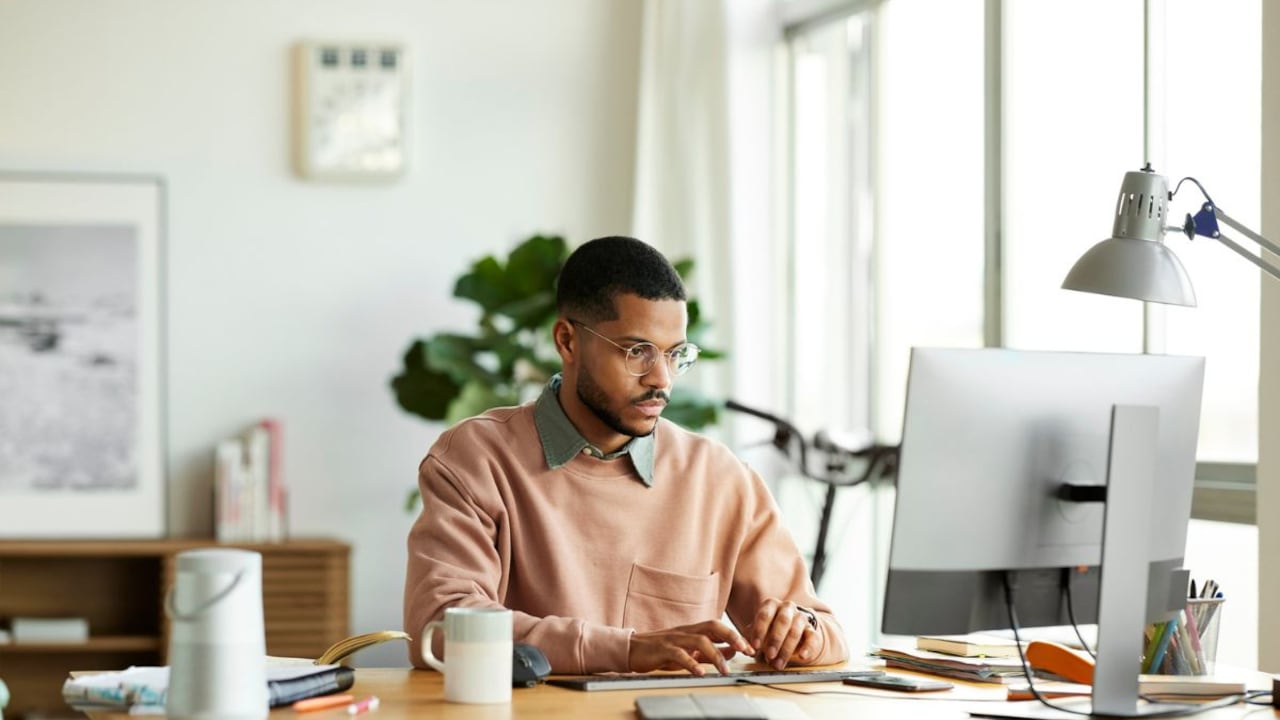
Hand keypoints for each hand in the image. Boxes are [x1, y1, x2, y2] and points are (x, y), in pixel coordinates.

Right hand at [628, 620, 755, 674]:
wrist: (632, 649)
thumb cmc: (661, 650)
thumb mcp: (688, 651)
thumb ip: (709, 651)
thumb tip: (732, 652)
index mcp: (693, 630)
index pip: (719, 627)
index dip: (736, 635)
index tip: (751, 648)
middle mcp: (686, 631)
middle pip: (713, 626)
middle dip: (731, 636)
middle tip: (745, 650)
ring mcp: (675, 639)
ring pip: (700, 640)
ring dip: (715, 655)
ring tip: (724, 670)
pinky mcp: (663, 649)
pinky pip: (680, 654)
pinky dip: (691, 663)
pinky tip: (700, 673)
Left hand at [749, 598, 820, 668]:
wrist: (792, 633)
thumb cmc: (770, 632)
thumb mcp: (758, 633)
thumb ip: (750, 640)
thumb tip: (746, 649)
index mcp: (771, 605)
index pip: (764, 615)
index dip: (759, 630)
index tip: (755, 646)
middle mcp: (787, 608)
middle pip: (782, 620)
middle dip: (775, 639)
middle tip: (769, 654)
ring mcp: (800, 618)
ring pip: (796, 631)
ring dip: (786, 649)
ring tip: (778, 663)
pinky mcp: (812, 630)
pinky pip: (812, 638)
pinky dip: (807, 648)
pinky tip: (802, 656)